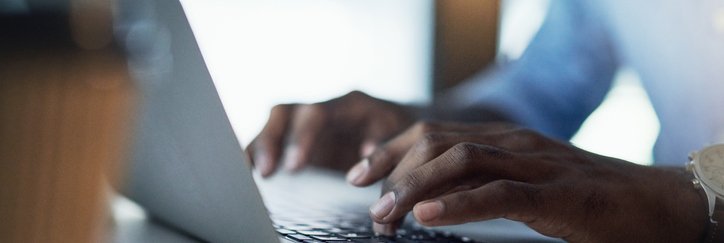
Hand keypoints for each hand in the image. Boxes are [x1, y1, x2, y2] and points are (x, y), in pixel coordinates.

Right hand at [247, 91, 415, 176]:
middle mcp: (322, 110)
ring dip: (260, 147)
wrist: (403, 127)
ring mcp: (307, 125)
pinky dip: (256, 154)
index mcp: (348, 105)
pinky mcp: (298, 141)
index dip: (302, 137)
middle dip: (273, 140)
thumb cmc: (403, 131)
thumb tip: (366, 154)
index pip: (317, 113)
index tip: (294, 166)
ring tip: (253, 174)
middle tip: (269, 171)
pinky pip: (271, 142)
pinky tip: (246, 173)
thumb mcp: (402, 135)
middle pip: (286, 113)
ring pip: (273, 125)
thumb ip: (385, 144)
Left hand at [348, 121, 707, 241]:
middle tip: (367, 202)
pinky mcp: (557, 193)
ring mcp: (535, 163)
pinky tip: (429, 215)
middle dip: (393, 171)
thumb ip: (477, 183)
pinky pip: (500, 194)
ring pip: (461, 163)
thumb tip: (427, 197)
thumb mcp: (520, 184)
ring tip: (386, 214)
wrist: (651, 203)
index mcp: (501, 139)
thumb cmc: (581, 197)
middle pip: (436, 143)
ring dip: (416, 188)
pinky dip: (459, 204)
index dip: (390, 150)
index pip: (431, 133)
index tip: (358, 173)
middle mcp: (512, 143)